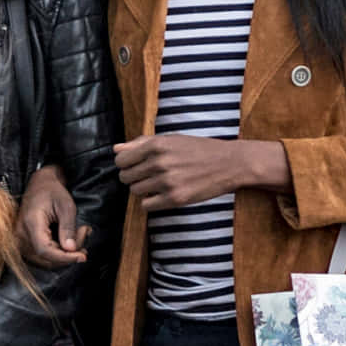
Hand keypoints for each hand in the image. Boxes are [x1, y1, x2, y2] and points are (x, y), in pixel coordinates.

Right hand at [16, 164, 89, 267]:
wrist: (39, 184)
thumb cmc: (52, 191)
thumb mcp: (66, 206)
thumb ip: (68, 228)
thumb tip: (71, 249)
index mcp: (30, 223)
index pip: (45, 250)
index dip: (64, 257)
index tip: (82, 256)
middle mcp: (21, 235)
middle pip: (45, 258)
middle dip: (68, 254)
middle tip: (83, 235)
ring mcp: (20, 240)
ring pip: (44, 260)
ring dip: (63, 255)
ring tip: (77, 236)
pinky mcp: (24, 243)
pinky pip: (41, 257)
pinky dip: (57, 254)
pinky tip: (68, 242)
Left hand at [115, 135, 289, 208]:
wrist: (230, 163)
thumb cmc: (198, 150)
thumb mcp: (171, 140)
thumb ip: (141, 143)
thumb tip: (116, 149)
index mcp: (157, 145)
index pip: (121, 161)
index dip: (126, 165)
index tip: (137, 167)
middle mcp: (160, 163)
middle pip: (126, 178)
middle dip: (135, 178)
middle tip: (151, 176)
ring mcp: (167, 182)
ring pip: (135, 192)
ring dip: (144, 190)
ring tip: (160, 184)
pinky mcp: (176, 199)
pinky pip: (146, 206)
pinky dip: (152, 202)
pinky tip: (164, 195)